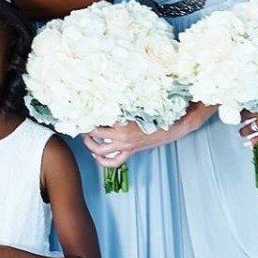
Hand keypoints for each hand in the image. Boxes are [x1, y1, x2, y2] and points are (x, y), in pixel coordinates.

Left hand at [84, 102, 211, 164]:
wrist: (174, 126)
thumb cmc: (157, 112)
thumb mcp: (138, 105)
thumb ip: (123, 103)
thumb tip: (107, 95)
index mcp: (124, 122)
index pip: (99, 120)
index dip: (89, 116)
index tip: (84, 111)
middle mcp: (123, 136)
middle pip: (95, 135)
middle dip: (86, 130)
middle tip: (83, 124)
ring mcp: (127, 146)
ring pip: (101, 151)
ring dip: (90, 145)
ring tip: (87, 139)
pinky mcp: (132, 152)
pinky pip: (114, 162)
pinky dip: (103, 161)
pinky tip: (96, 156)